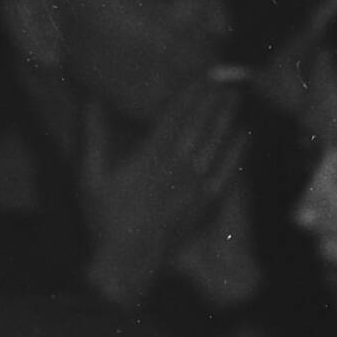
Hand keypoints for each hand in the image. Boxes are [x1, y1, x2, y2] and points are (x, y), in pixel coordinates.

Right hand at [79, 77, 246, 308]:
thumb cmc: (105, 218)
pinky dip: (237, 152)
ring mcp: (195, 187)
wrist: (129, 261)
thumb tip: (91, 97)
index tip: (199, 74)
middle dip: (212, 99)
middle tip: (225, 76)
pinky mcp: (206, 205)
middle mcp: (177, 168)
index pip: (173, 116)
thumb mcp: (90, 175)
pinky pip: (227, 173)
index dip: (189, 93)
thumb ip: (94, 134)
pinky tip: (246, 135)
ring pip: (215, 144)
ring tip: (236, 95)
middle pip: (199, 125)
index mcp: (149, 157)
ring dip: (226, 117)